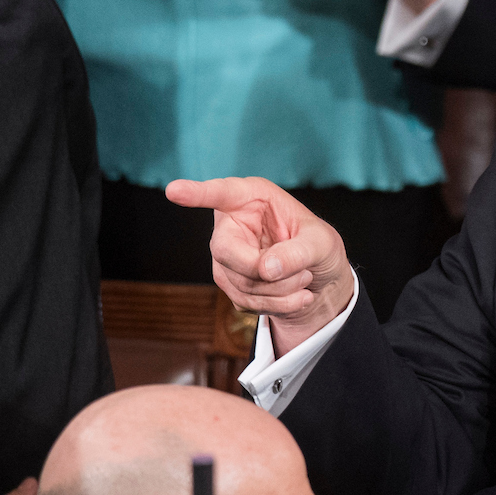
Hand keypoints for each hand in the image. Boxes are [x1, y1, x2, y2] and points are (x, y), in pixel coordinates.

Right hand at [169, 175, 355, 353]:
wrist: (319, 280)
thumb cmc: (319, 247)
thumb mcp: (322, 243)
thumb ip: (298, 252)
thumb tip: (265, 269)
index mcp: (253, 198)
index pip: (221, 193)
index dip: (197, 193)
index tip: (173, 190)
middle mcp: (232, 224)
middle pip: (225, 251)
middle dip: (265, 271)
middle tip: (304, 273)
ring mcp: (226, 256)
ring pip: (238, 280)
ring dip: (279, 290)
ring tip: (305, 279)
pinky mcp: (229, 282)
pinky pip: (244, 300)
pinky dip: (277, 304)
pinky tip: (297, 295)